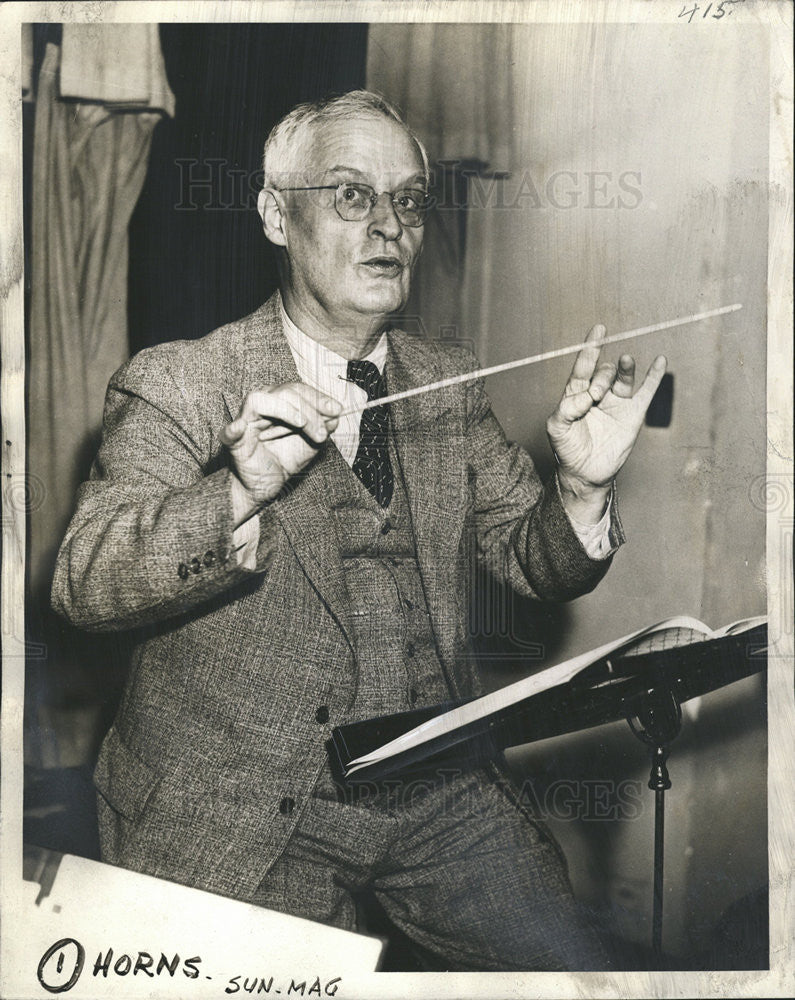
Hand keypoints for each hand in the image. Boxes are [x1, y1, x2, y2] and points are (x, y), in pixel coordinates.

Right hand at [220, 383, 340, 509]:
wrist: (266, 486)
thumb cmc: (285, 459)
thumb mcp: (312, 443)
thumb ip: (323, 427)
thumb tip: (336, 414)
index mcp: (278, 402)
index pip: (298, 390)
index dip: (318, 397)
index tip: (337, 409)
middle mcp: (261, 405)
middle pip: (285, 392)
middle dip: (310, 409)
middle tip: (324, 432)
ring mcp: (245, 420)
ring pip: (263, 401)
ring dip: (288, 411)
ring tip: (303, 426)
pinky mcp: (233, 441)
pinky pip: (230, 432)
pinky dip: (234, 430)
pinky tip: (240, 428)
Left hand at [546, 324, 666, 507]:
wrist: (585, 473)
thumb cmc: (567, 449)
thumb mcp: (557, 428)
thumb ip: (566, 409)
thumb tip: (586, 395)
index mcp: (576, 393)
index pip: (583, 366)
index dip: (590, 349)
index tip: (598, 330)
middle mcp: (597, 393)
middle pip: (603, 372)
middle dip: (601, 378)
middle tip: (597, 395)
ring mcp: (616, 403)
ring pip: (623, 378)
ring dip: (626, 368)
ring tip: (626, 360)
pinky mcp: (633, 414)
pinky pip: (646, 391)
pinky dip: (654, 376)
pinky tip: (660, 361)